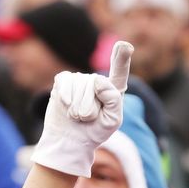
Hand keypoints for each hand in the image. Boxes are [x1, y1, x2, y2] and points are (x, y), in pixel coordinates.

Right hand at [30, 41, 132, 177]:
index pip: (119, 72)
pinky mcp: (63, 80)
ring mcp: (80, 79)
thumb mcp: (112, 120)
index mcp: (113, 89)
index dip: (122, 58)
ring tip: (77, 116)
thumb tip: (98, 80)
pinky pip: (65, 82)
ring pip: (80, 85)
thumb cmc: (94, 131)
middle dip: (89, 107)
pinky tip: (65, 105)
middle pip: (96, 85)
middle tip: (86, 119)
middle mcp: (97, 81)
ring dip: (77, 107)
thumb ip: (113, 100)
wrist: (70, 141)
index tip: (125, 46)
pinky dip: (65, 96)